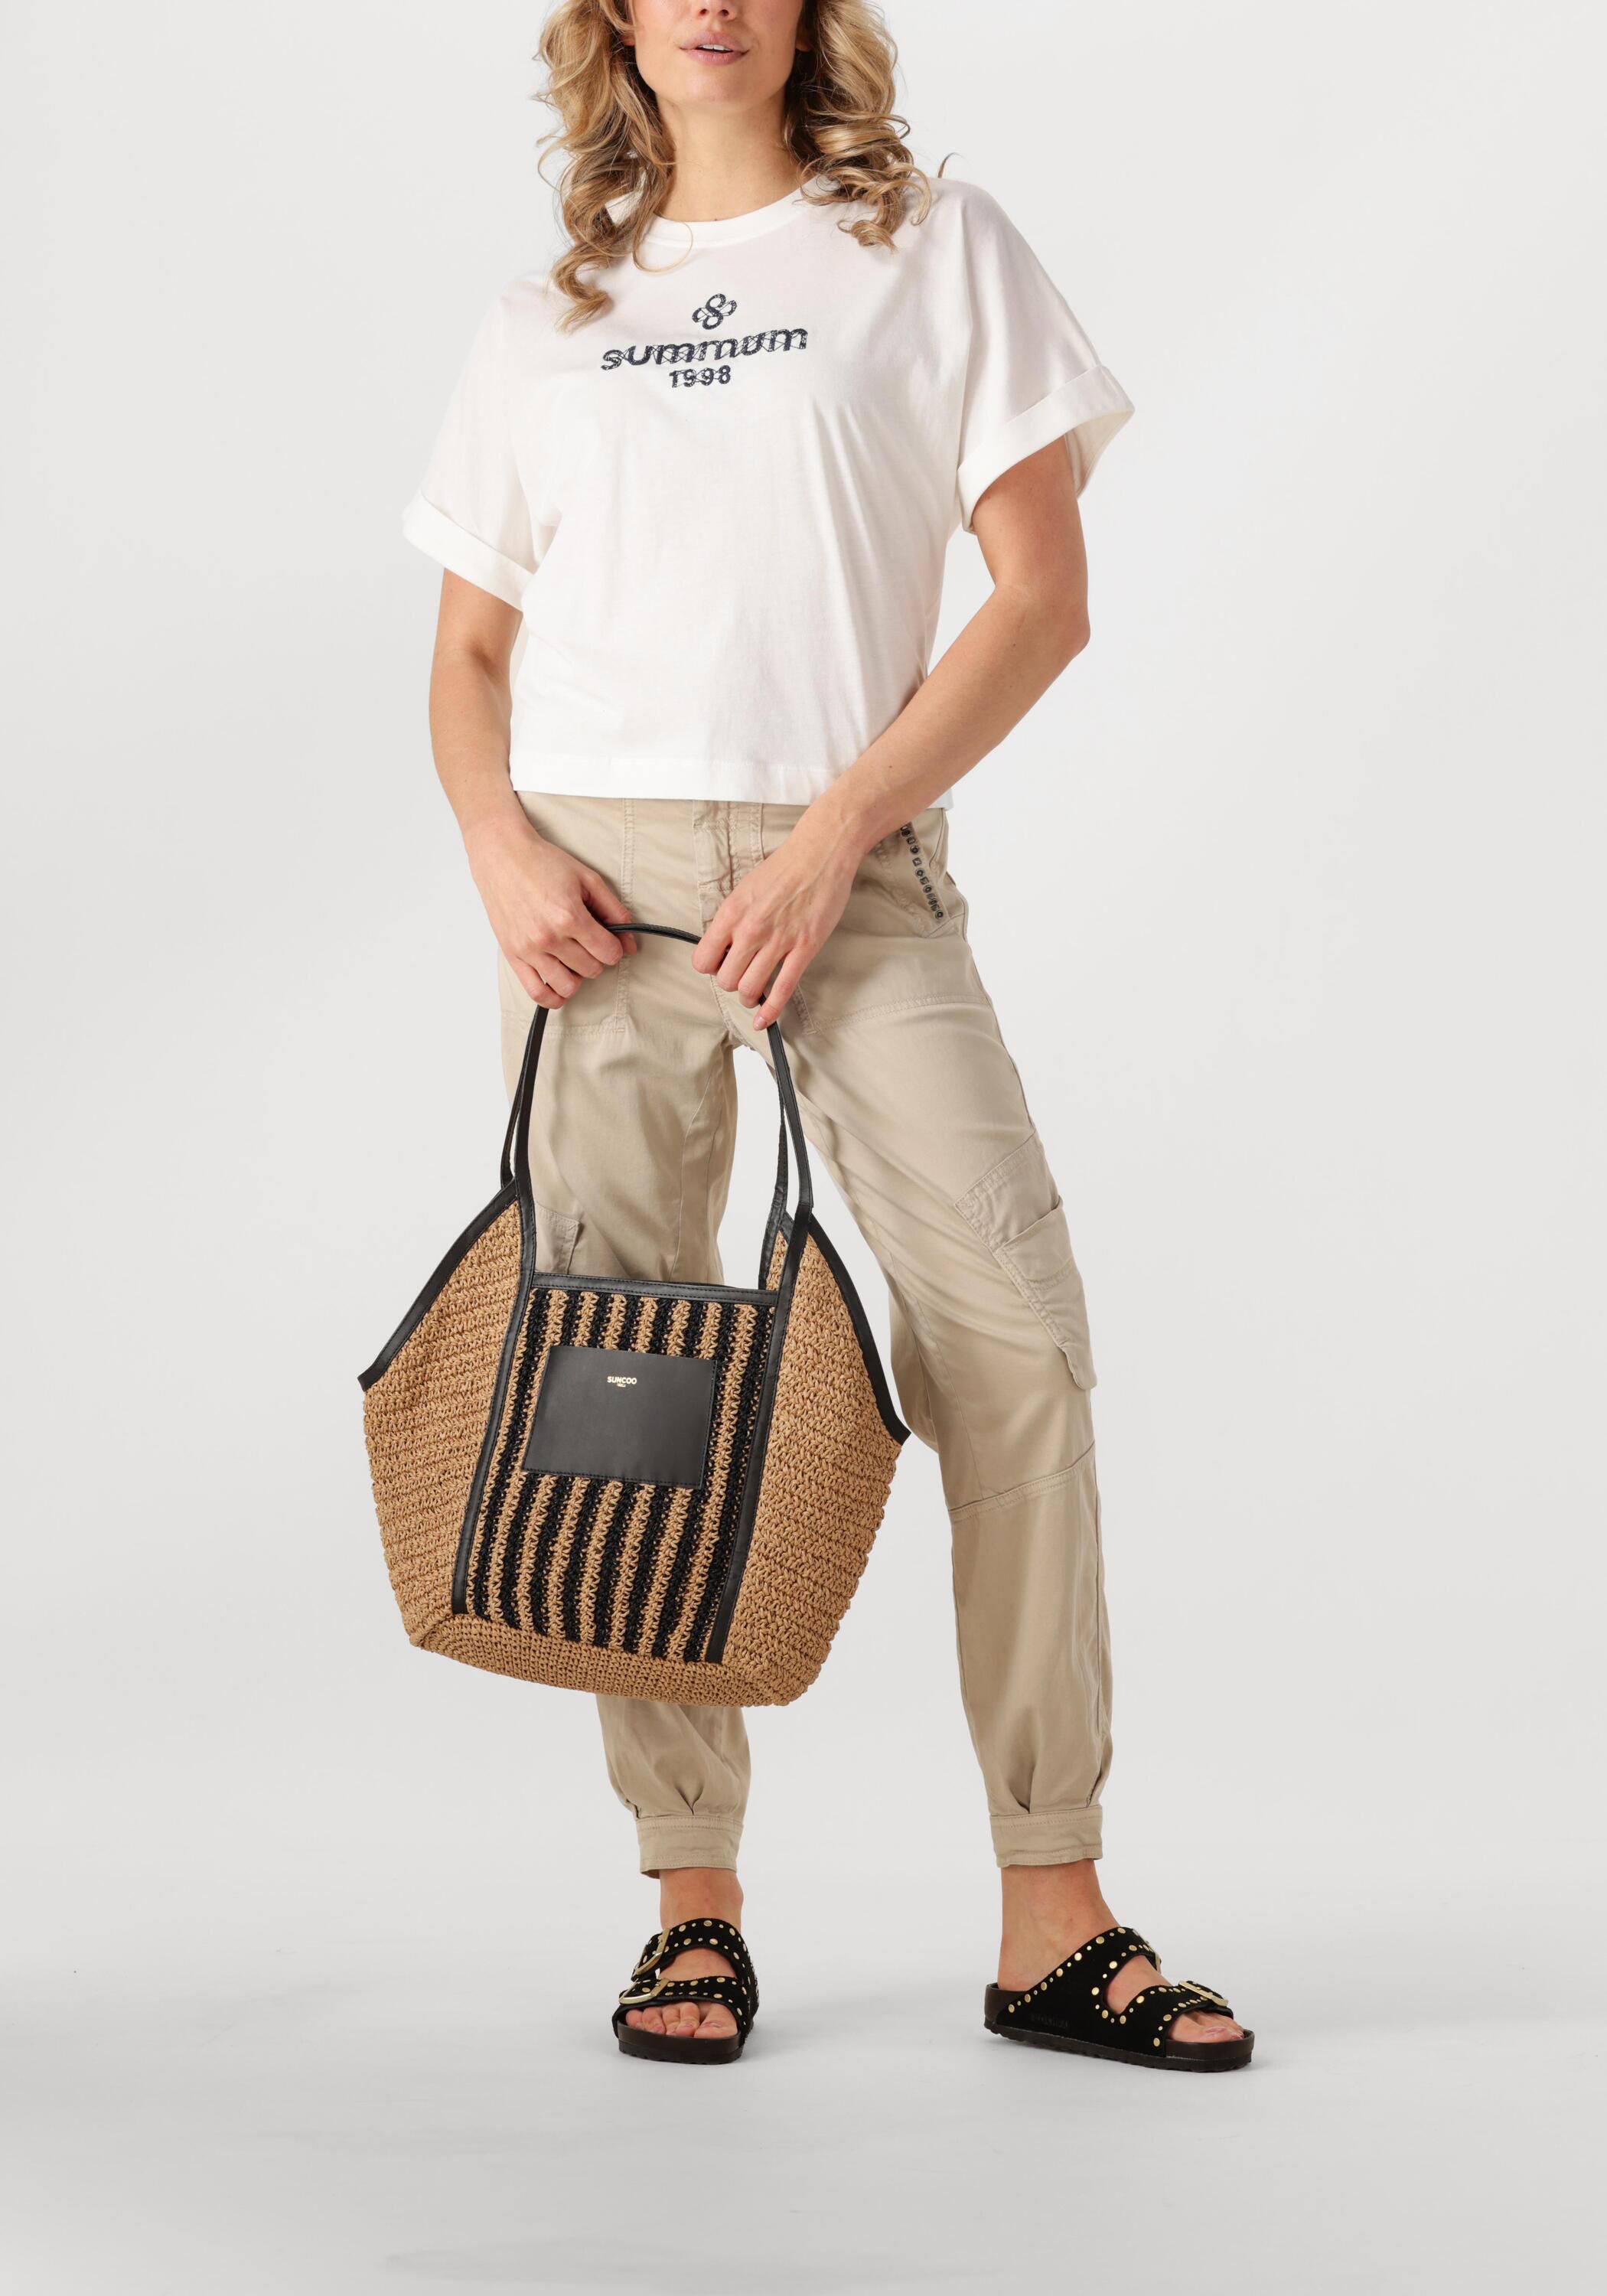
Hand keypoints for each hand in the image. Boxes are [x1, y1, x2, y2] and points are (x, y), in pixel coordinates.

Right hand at [463, 806, 635, 1008]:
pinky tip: (560, 986)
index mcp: (570, 916)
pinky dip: (553, 997)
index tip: (610, 940)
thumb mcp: (587, 879)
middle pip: (591, 969)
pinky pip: (537, 993)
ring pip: (568, 986)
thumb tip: (630, 943)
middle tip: (590, 943)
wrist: (502, 856)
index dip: (615, 948)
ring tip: (574, 959)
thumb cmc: (543, 863)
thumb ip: (614, 911)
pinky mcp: (513, 955)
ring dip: (578, 976)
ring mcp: (529, 949)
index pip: (608, 953)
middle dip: (597, 958)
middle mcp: (548, 937)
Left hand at [691, 807, 859, 1026]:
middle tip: (741, 977)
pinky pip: (782, 990)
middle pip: (726, 979)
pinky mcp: (803, 949)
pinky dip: (771, 1010)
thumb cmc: (784, 868)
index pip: (703, 959)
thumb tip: (724, 944)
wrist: (819, 854)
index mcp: (731, 913)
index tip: (720, 965)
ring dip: (749, 997)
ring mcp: (778, 941)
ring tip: (753, 994)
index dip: (710, 967)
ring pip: (750, 988)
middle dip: (731, 983)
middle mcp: (750, 929)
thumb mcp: (745, 889)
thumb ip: (732, 919)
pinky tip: (764, 1020)